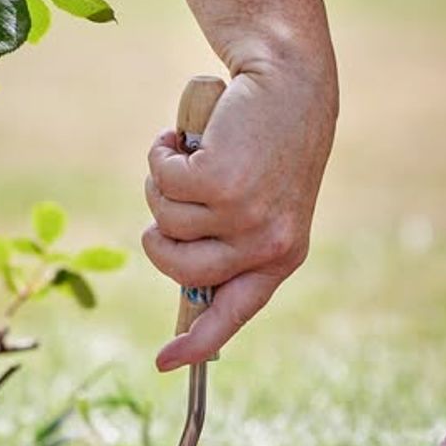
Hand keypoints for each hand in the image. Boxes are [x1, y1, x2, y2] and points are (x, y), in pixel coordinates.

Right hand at [143, 55, 336, 369]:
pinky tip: (184, 133)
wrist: (287, 81)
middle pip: (179, 267)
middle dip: (158, 234)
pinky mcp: (222, 181)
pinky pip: (162, 183)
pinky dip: (161, 153)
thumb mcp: (261, 202)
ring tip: (192, 152)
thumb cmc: (266, 142)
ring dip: (162, 183)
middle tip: (170, 194)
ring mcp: (245, 216)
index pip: (234, 312)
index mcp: (282, 256)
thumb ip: (231, 242)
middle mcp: (267, 244)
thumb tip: (189, 288)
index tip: (164, 363)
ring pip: (165, 220)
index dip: (197, 340)